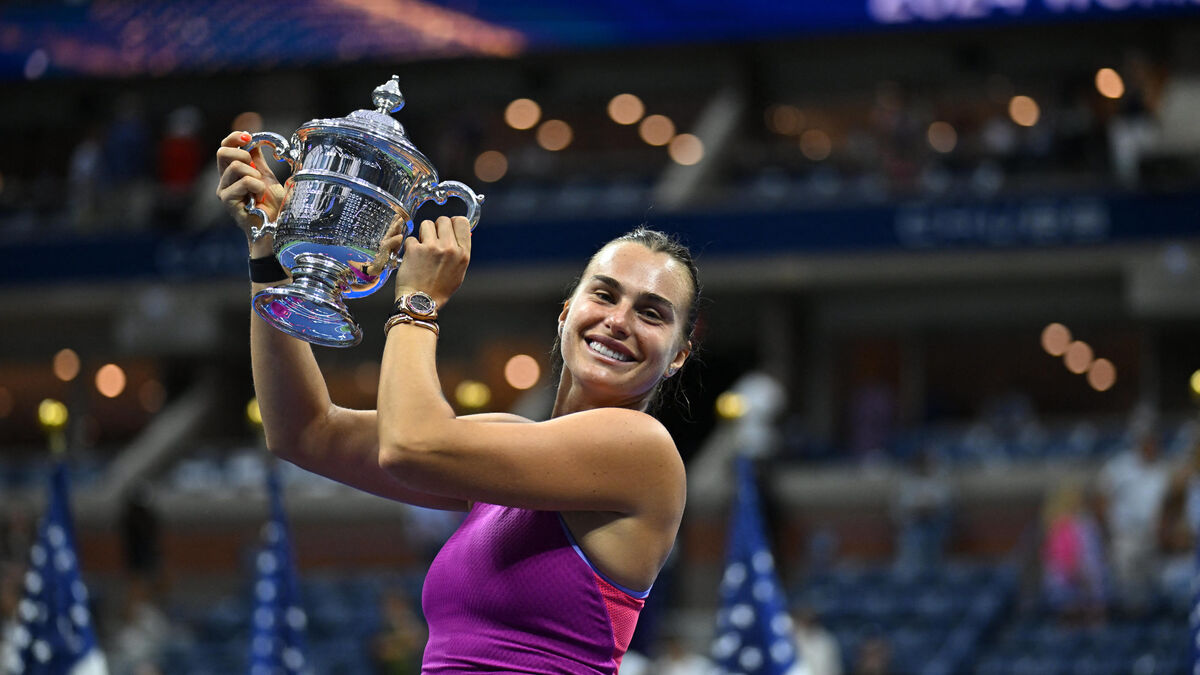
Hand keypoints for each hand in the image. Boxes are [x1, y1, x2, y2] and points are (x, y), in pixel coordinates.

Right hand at [215, 131, 285, 252]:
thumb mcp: (267, 175)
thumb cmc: (273, 205)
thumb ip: (258, 158)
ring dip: (254, 175)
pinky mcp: (227, 201)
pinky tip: (258, 198)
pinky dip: (257, 187)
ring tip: (260, 190)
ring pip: (235, 166)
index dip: (234, 137)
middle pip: (222, 152)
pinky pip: (243, 182)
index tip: (248, 136)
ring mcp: (224, 191)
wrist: (277, 226)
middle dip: (243, 154)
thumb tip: (253, 138)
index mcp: (232, 171)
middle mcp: (224, 180)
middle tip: (256, 169)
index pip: (225, 146)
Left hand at [384, 215, 471, 307]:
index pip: (462, 222)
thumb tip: (456, 234)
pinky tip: (413, 258)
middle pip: (443, 220)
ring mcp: (432, 248)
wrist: (420, 302)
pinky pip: (411, 238)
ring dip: (422, 234)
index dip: (452, 223)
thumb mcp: (458, 272)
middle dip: (436, 228)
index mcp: (463, 254)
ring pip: (426, 224)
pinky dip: (410, 247)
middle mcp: (449, 248)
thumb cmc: (439, 290)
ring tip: (422, 249)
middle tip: (432, 240)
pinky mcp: (415, 250)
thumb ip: (459, 252)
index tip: (447, 229)